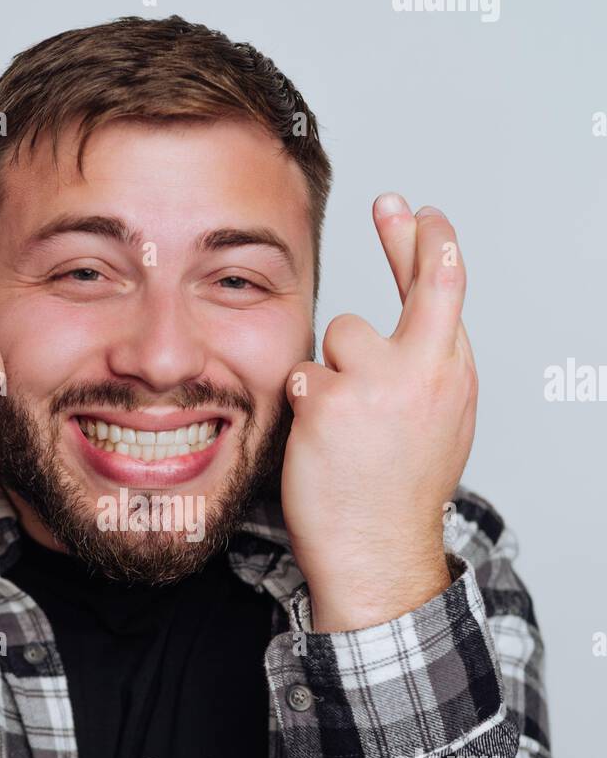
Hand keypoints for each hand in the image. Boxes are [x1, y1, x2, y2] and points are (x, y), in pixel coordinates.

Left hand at [282, 196, 476, 631]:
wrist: (377, 554)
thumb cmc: (397, 499)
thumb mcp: (436, 428)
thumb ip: (425, 374)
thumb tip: (409, 334)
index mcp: (453, 378)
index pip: (450, 293)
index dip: (432, 246)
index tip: (421, 215)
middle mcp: (428, 371)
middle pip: (421, 282)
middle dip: (407, 237)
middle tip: (392, 203)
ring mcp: (381, 382)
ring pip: (341, 335)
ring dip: (332, 370)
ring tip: (342, 426)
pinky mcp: (331, 400)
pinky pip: (304, 374)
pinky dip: (303, 404)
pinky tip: (319, 442)